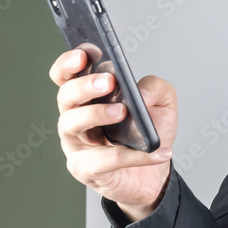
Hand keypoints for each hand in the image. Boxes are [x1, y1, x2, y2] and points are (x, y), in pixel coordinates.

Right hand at [50, 44, 177, 221]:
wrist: (153, 174)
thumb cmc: (147, 133)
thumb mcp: (162, 103)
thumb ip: (156, 88)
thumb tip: (141, 93)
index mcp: (88, 95)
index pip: (66, 74)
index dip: (70, 61)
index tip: (86, 53)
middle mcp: (75, 116)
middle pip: (65, 96)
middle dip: (84, 85)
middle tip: (108, 81)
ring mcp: (76, 143)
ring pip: (71, 124)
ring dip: (96, 114)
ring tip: (121, 112)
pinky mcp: (84, 168)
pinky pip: (104, 160)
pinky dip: (132, 155)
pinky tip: (156, 150)